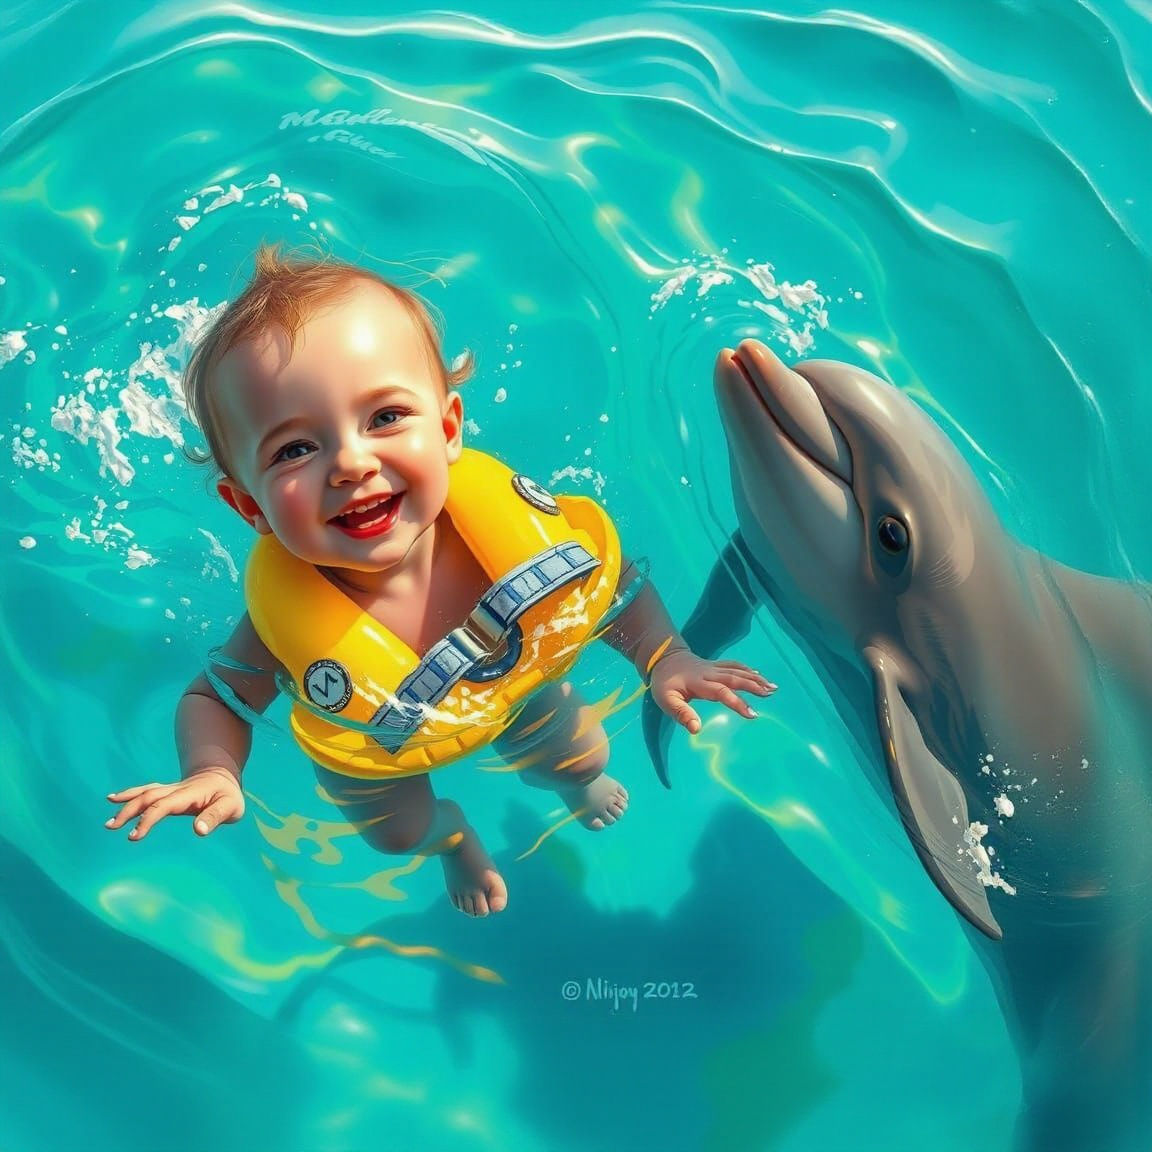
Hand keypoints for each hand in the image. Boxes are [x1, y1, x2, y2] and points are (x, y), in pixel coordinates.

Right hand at [105, 767, 244, 839]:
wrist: (223, 776)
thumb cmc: (228, 795)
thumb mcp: (230, 807)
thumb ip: (215, 817)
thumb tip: (199, 830)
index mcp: (189, 794)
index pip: (163, 805)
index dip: (147, 819)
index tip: (133, 836)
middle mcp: (176, 790)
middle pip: (148, 797)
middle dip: (129, 811)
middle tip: (112, 827)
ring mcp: (170, 789)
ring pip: (145, 793)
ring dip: (126, 804)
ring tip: (109, 821)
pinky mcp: (167, 792)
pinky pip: (146, 791)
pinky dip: (130, 795)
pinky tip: (114, 799)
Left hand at [648, 649, 775, 733]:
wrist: (664, 659)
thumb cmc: (665, 684)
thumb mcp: (667, 701)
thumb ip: (681, 714)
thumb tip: (696, 729)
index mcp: (699, 683)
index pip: (721, 692)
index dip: (738, 703)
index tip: (753, 714)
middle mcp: (710, 673)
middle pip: (734, 678)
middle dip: (753, 686)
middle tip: (770, 694)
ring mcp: (714, 668)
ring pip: (737, 670)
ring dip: (755, 678)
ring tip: (772, 687)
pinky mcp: (715, 666)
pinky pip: (734, 665)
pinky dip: (747, 670)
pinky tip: (758, 676)